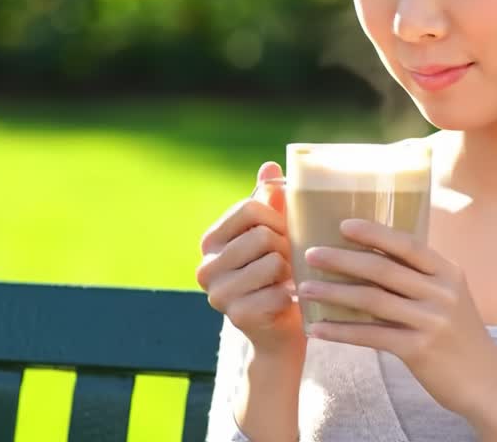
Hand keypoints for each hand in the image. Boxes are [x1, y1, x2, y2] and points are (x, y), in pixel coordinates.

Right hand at [196, 162, 305, 355]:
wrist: (281, 330)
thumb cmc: (278, 274)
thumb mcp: (272, 233)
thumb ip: (269, 201)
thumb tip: (270, 167)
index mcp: (210, 241)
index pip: (248, 208)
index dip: (277, 217)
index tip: (285, 232)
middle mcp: (206, 267)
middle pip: (261, 235)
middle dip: (286, 246)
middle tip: (289, 262)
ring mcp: (218, 295)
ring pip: (272, 262)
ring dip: (290, 271)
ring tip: (288, 279)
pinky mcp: (236, 317)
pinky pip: (277, 292)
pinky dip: (289, 295)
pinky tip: (286, 301)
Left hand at [297, 218, 496, 422]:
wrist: (486, 381)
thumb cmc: (460, 336)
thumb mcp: (449, 298)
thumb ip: (420, 279)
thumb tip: (373, 259)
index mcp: (448, 272)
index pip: (407, 244)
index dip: (375, 233)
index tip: (344, 225)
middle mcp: (442, 292)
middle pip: (383, 269)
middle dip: (343, 259)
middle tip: (311, 254)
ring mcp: (432, 321)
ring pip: (372, 300)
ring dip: (334, 293)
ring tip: (305, 289)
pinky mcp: (419, 349)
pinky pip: (370, 336)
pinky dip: (340, 331)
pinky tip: (318, 328)